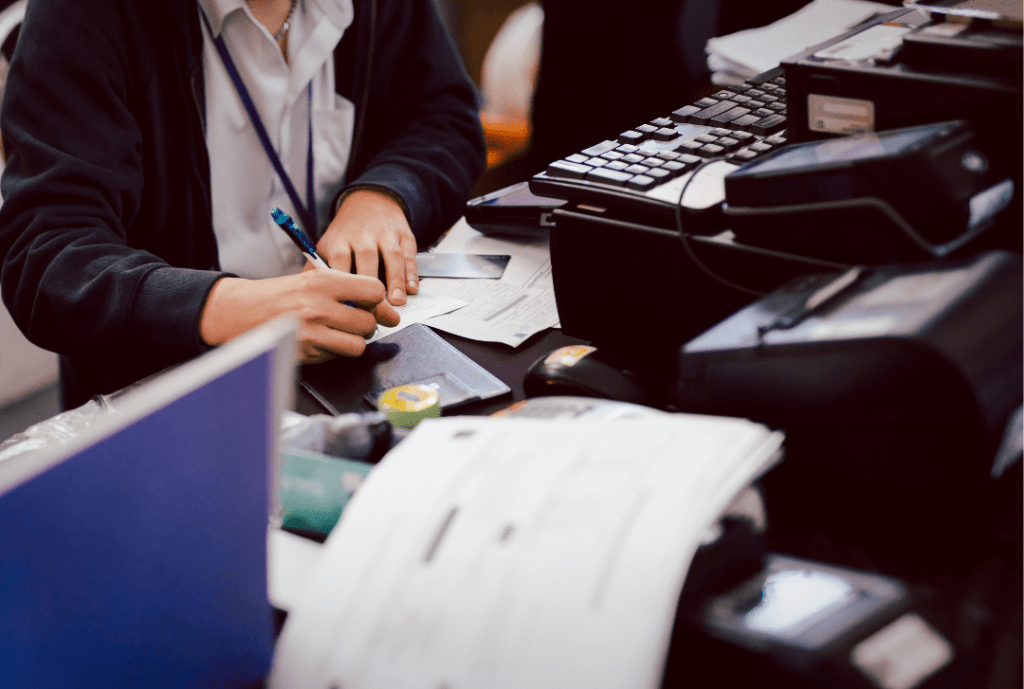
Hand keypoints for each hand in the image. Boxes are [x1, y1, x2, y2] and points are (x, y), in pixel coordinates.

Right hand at [199, 271, 399, 363]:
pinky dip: (334, 351)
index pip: (374, 290)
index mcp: (322, 282)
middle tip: (351, 319)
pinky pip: (337, 357)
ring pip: (358, 345)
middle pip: (369, 322)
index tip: (369, 302)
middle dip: (364, 323)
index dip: (375, 299)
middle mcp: (318, 306)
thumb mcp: (312, 280)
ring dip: (352, 341)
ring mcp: (311, 333)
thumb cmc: (279, 295)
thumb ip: (349, 291)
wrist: (240, 312)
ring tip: (338, 332)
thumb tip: (388, 311)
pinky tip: (320, 340)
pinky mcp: (305, 354)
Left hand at [316, 188, 418, 305]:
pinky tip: (411, 289)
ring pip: (392, 257)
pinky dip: (411, 273)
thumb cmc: (346, 234)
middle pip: (367, 260)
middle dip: (371, 286)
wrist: (370, 202)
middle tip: (375, 312)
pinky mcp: (404, 235)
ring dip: (395, 281)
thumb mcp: (326, 246)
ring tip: (397, 303)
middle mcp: (362, 235)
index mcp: (339, 240)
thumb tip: (302, 298)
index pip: (340, 262)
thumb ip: (315, 270)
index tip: (347, 307)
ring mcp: (385, 234)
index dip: (345, 285)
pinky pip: (409, 255)